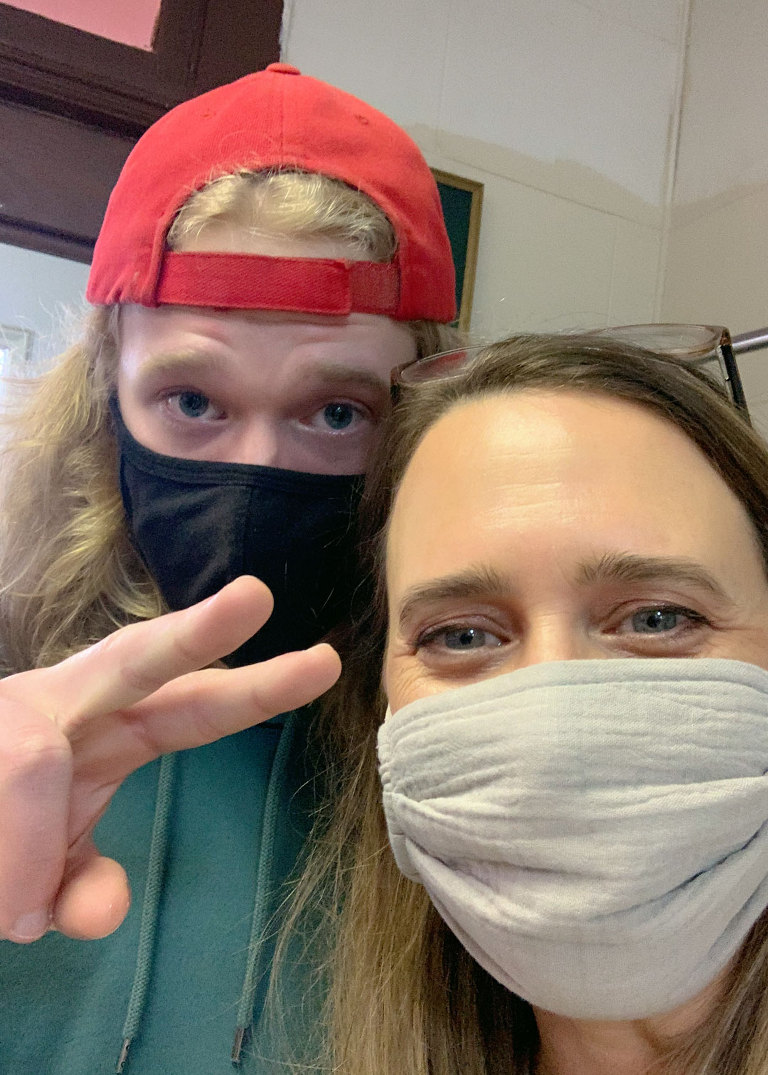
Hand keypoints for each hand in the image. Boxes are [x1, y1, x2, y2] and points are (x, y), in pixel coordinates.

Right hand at [0, 576, 340, 943]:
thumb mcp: (46, 876)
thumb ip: (82, 889)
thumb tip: (100, 912)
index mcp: (109, 728)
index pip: (191, 704)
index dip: (255, 687)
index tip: (325, 662)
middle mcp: (66, 702)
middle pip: (136, 658)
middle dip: (197, 630)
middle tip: (257, 595)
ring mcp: (15, 709)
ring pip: (34, 761)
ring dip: (22, 851)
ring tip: (11, 908)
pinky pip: (1, 791)